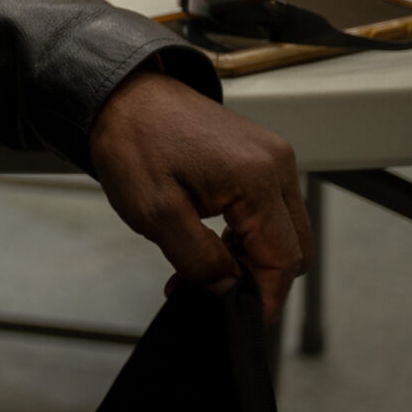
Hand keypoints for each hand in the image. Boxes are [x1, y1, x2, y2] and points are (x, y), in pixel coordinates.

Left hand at [86, 69, 310, 320]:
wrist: (119, 93)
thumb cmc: (132, 140)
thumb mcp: (154, 212)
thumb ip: (197, 259)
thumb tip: (227, 290)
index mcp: (258, 179)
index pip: (284, 260)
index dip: (262, 296)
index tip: (237, 318)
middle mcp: (276, 164)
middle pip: (292, 248)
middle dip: (256, 277)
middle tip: (209, 290)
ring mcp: (271, 156)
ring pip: (281, 231)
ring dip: (249, 256)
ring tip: (200, 268)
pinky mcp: (258, 154)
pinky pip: (267, 208)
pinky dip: (245, 232)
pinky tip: (210, 242)